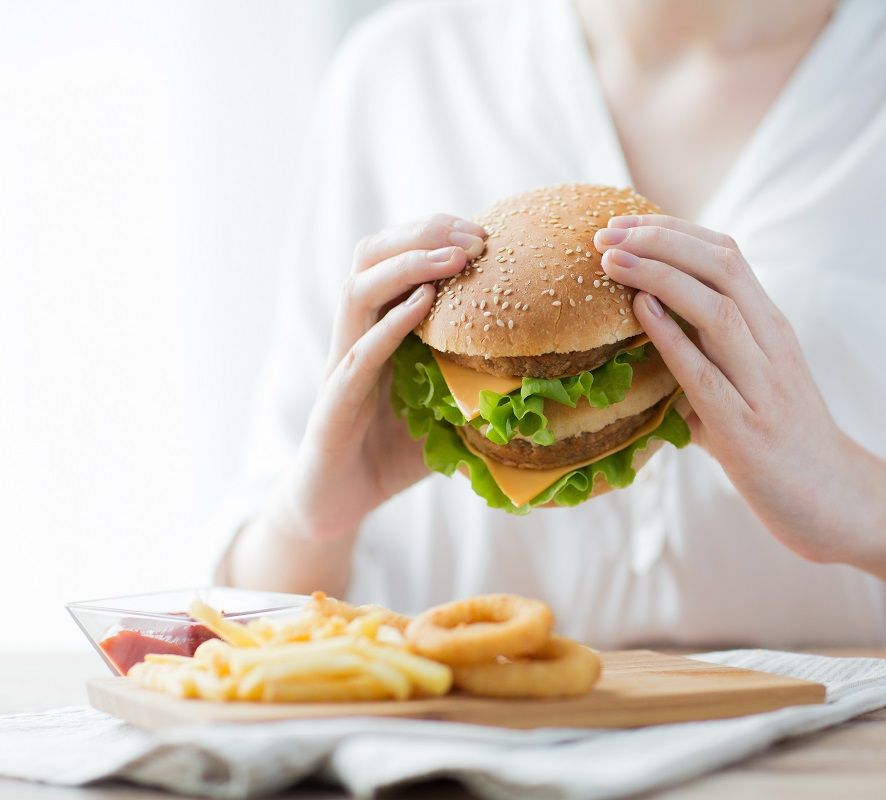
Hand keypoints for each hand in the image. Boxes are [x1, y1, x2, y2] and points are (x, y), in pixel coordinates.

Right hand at [278, 214, 485, 540]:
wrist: (334, 506)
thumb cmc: (392, 455)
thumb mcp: (450, 412)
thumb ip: (483, 386)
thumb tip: (551, 379)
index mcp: (381, 329)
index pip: (398, 259)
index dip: (435, 235)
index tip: (484, 230)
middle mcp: (355, 336)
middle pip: (372, 256)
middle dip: (422, 234)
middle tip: (474, 233)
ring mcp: (341, 366)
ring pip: (357, 291)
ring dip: (408, 265)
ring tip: (454, 256)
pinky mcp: (334, 405)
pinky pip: (359, 355)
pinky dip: (390, 325)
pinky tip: (421, 306)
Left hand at [593, 215, 855, 562]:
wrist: (835, 503)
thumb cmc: (783, 444)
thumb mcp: (750, 385)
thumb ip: (708, 356)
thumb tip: (648, 335)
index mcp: (773, 328)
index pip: (725, 255)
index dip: (671, 231)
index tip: (621, 224)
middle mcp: (774, 345)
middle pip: (722, 266)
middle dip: (659, 240)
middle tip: (606, 235)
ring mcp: (765, 387)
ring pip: (718, 310)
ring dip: (660, 277)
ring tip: (612, 262)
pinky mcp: (749, 432)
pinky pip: (707, 375)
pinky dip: (672, 338)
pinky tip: (641, 312)